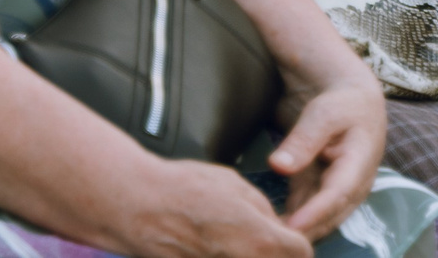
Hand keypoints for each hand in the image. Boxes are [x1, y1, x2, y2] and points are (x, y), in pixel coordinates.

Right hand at [120, 158, 313, 257]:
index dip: (298, 241)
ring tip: (235, 240)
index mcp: (260, 240)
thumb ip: (263, 211)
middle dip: (277, 253)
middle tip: (266, 240)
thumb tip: (276, 226)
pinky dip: (225, 256)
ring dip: (253, 254)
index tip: (289, 235)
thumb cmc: (183, 190)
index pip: (302, 253)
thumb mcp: (236, 186)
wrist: (135, 208)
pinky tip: (218, 246)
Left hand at [269, 78, 386, 241]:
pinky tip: (267, 225)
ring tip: (268, 238)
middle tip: (273, 241)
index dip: (315, 213)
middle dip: (304, 231)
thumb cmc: (340, 101)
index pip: (337, 194)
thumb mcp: (324, 113)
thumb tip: (279, 166)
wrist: (348, 95)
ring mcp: (336, 189)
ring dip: (295, 230)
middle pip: (328, 216)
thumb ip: (303, 140)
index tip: (291, 228)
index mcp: (359, 163)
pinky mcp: (318, 188)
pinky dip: (288, 219)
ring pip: (317, 219)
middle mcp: (352, 184)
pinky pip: (304, 210)